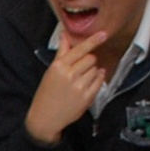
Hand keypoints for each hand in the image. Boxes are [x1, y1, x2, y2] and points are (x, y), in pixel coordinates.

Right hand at [25, 29, 113, 145]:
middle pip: (91, 58)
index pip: (80, 49)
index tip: (103, 34)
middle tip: (80, 68)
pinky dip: (98, 79)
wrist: (45, 117)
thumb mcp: (51, 70)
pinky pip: (100, 81)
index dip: (93, 40)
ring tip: (81, 79)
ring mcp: (80, 87)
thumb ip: (61, 52)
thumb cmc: (47, 92)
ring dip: (92, 71)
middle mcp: (70, 75)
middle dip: (89, 60)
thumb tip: (64, 35)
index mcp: (59, 66)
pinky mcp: (87, 97)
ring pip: (96, 69)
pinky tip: (89, 82)